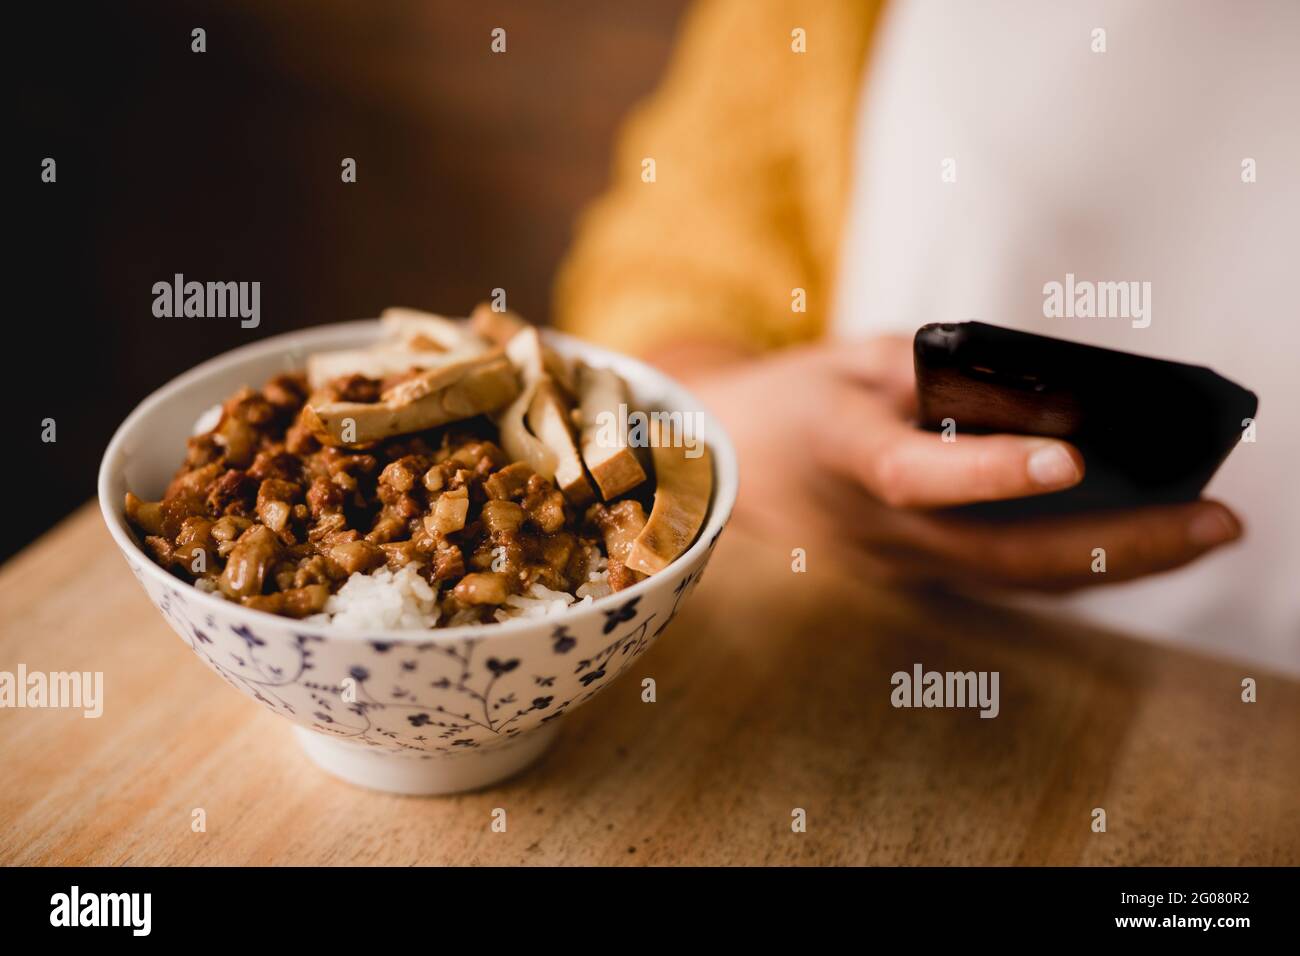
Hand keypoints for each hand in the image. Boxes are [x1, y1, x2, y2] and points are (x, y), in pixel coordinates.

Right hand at [658, 336, 1242, 591]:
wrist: (729, 466)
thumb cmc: (797, 399)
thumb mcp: (858, 359)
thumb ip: (943, 372)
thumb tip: (1047, 399)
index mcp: (843, 455)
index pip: (917, 474)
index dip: (991, 471)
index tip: (1073, 458)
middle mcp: (872, 527)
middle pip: (1000, 555)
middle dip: (1115, 544)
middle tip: (1213, 521)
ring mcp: (895, 563)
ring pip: (1015, 580)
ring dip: (1114, 565)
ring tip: (1199, 535)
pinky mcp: (914, 575)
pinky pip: (1005, 579)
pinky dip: (1077, 566)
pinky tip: (1136, 546)